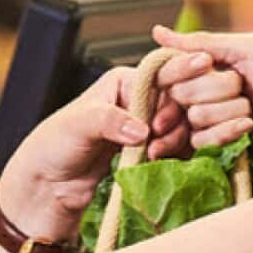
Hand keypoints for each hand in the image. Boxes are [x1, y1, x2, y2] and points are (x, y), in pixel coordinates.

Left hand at [0, 56, 251, 241]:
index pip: (159, 72)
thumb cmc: (53, 147)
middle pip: (179, 98)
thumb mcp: (76, 125)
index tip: (203, 64)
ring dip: (176, 138)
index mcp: (124, 82)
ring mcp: (149, 126)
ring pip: (183, 124)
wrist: (49, 188)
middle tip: (160, 133)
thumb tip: (141, 130)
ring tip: (153, 153)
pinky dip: (176, 153)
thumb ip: (108, 120)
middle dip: (177, 115)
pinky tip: (162, 160)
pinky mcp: (153, 151)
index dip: (182, 69)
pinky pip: (178, 147)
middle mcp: (140, 100)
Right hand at [152, 25, 252, 133]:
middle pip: (181, 93)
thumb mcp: (249, 49)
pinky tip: (248, 126)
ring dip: (229, 110)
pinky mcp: (218, 144)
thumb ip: (203, 42)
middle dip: (217, 89)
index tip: (207, 65)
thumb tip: (156, 32)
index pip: (171, 69)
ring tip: (251, 107)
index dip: (183, 70)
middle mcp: (202, 92)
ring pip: (194, 116)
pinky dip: (228, 131)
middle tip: (242, 86)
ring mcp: (210, 120)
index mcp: (205, 67)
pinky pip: (202, 140)